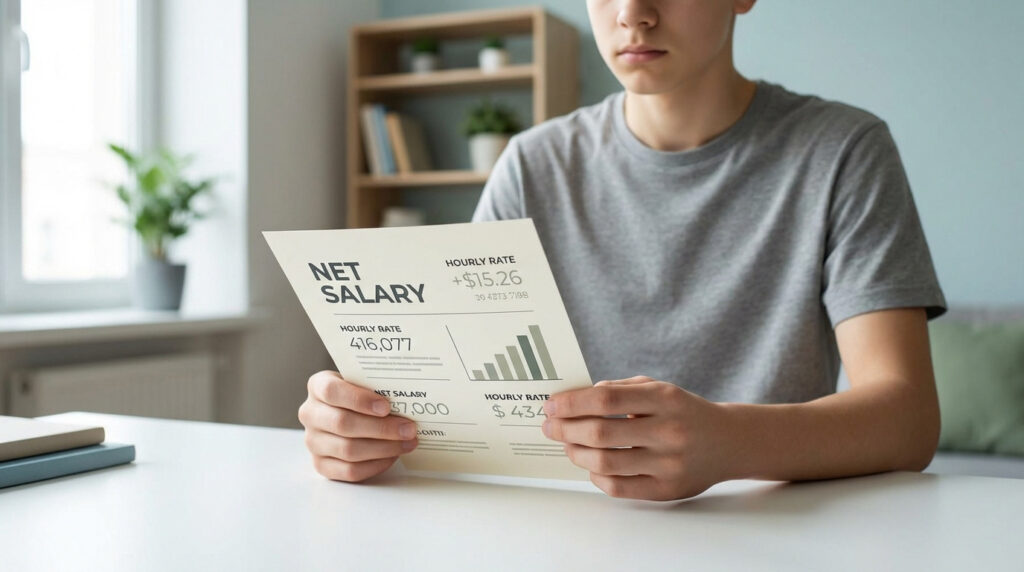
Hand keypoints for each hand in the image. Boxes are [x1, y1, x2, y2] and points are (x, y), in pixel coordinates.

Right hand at [298, 370, 417, 481]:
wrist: (348, 412)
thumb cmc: (361, 395)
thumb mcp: (364, 382)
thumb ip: (377, 385)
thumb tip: (406, 397)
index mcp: (318, 387)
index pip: (332, 391)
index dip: (359, 400)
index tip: (386, 406)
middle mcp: (310, 414)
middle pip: (343, 423)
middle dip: (381, 428)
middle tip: (409, 429)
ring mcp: (313, 442)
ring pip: (348, 450)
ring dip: (384, 448)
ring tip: (407, 442)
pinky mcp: (321, 465)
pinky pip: (349, 471)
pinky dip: (375, 465)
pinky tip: (393, 456)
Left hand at [542, 376, 735, 500]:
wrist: (729, 442)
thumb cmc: (683, 411)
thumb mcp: (659, 388)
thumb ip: (619, 389)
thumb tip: (574, 400)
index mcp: (665, 399)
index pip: (606, 399)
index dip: (572, 403)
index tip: (551, 405)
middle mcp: (668, 431)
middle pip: (600, 432)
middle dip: (565, 429)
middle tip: (549, 426)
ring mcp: (669, 464)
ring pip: (605, 462)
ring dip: (575, 453)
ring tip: (566, 444)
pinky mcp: (667, 491)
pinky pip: (618, 488)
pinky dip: (596, 476)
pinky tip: (590, 465)